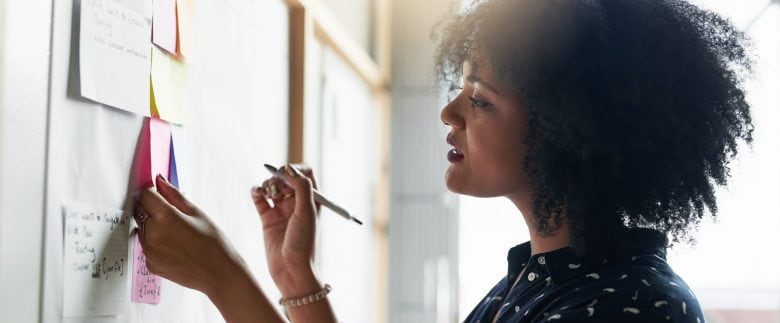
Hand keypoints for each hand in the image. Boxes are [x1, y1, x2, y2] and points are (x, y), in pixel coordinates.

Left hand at [134, 175, 245, 295]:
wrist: (219, 274)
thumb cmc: (213, 243)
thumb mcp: (197, 213)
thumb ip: (174, 195)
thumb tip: (160, 181)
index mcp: (165, 217)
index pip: (145, 195)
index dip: (153, 192)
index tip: (160, 194)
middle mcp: (152, 234)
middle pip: (139, 211)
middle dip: (151, 207)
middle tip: (170, 212)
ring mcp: (149, 251)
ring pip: (141, 229)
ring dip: (151, 225)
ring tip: (175, 232)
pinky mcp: (150, 264)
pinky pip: (146, 246)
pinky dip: (155, 242)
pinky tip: (174, 245)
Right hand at [251, 164, 322, 296]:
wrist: (291, 270)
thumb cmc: (304, 243)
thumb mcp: (307, 212)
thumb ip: (301, 188)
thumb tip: (289, 168)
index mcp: (312, 199)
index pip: (304, 173)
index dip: (294, 170)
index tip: (286, 176)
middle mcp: (297, 203)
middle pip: (286, 178)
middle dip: (278, 177)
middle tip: (276, 187)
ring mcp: (281, 210)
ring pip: (272, 186)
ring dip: (267, 184)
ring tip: (267, 194)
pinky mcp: (267, 218)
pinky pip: (259, 199)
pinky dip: (256, 192)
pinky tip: (256, 193)